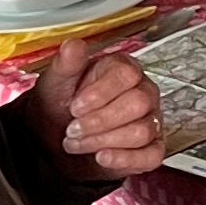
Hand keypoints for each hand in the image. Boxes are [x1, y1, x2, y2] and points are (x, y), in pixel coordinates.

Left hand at [27, 41, 171, 176]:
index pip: (127, 75)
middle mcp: (143, 93)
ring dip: (103, 140)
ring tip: (78, 142)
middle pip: (138, 104)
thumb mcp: (56, 84)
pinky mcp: (151, 149)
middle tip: (73, 128)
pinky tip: (102, 157)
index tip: (76, 106)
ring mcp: (151, 121)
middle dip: (100, 121)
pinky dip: (124, 159)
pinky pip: (151, 155)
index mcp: (124, 70)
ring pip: (142, 131)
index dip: (100, 93)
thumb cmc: (60, 108)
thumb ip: (66, 64)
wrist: (54, 142)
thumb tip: (73, 45)